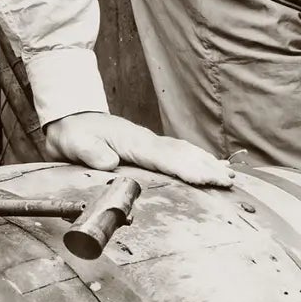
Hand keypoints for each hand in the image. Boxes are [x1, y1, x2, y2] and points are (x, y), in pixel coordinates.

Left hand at [43, 111, 231, 187]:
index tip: (207, 179)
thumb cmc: (74, 134)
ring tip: (228, 175)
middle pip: (184, 155)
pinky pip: (179, 154)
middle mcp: (148, 141)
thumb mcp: (75, 143)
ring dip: (208, 164)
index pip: (166, 157)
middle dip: (207, 168)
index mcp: (134, 142)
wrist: (71, 120)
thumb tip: (110, 162)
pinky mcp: (150, 148)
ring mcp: (151, 143)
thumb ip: (92, 153)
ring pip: (185, 153)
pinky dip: (198, 159)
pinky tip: (211, 165)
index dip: (188, 168)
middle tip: (229, 181)